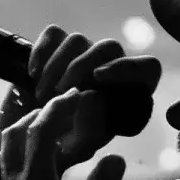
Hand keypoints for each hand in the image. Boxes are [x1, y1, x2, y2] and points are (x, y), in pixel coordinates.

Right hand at [0, 26, 161, 171]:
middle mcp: (111, 66)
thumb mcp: (82, 144)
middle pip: (108, 47)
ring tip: (42, 95)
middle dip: (80, 68)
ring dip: (56, 66)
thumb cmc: (68, 143)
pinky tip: (33, 74)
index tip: (98, 77)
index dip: (127, 68)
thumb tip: (90, 96)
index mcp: (131, 91)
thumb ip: (92, 128)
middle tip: (59, 93)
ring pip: (77, 40)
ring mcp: (84, 52)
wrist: (37, 134)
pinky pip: (54, 34)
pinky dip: (41, 51)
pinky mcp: (58, 45)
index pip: (147, 68)